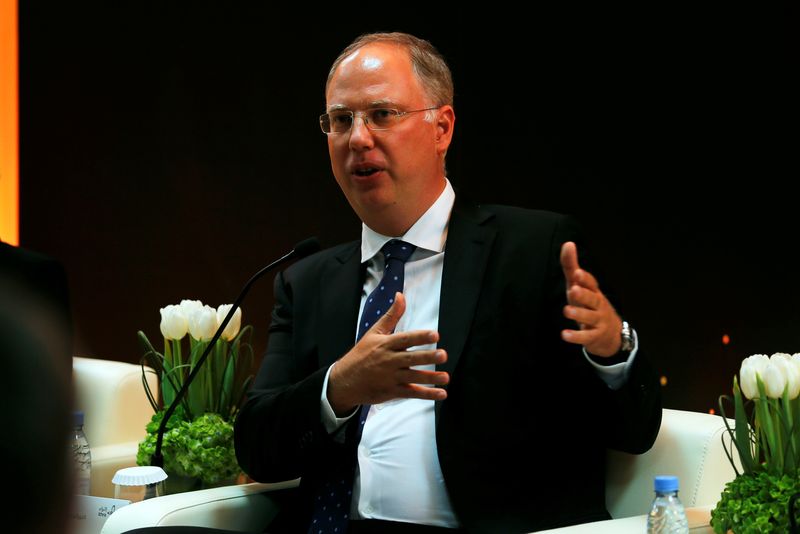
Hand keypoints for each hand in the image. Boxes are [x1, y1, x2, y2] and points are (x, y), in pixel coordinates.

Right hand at [327, 292, 448, 415]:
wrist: (344, 380)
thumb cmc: (361, 354)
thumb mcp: (374, 333)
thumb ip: (391, 316)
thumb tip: (401, 295)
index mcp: (385, 344)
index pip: (405, 339)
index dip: (420, 337)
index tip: (435, 335)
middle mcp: (389, 361)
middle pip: (410, 358)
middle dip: (427, 357)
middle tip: (443, 354)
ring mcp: (390, 377)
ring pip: (413, 377)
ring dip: (430, 378)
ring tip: (446, 377)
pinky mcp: (392, 392)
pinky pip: (411, 393)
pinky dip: (427, 394)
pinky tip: (442, 393)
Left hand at [559, 242, 622, 356]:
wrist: (610, 335)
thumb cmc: (589, 304)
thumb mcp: (579, 286)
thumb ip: (571, 267)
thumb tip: (568, 243)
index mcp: (593, 291)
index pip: (591, 283)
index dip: (585, 279)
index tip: (577, 273)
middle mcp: (598, 305)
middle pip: (593, 299)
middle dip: (583, 294)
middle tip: (573, 290)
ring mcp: (598, 321)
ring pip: (590, 317)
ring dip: (578, 314)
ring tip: (566, 311)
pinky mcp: (594, 337)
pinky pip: (586, 337)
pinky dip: (576, 336)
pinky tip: (564, 335)